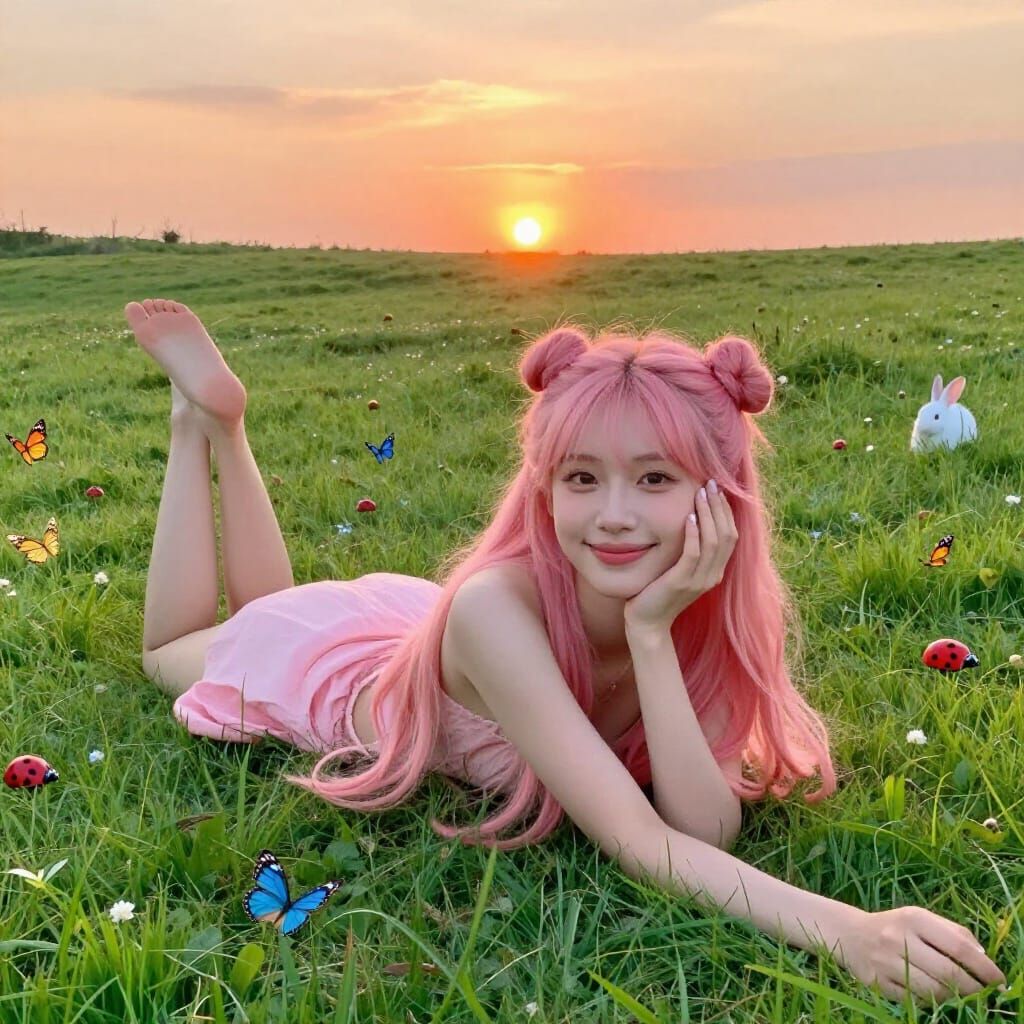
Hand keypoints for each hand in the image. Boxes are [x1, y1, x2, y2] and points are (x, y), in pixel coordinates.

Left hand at [623, 479, 737, 634]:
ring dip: (708, 514)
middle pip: (727, 535)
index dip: (726, 511)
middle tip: (711, 483)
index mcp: (716, 571)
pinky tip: (689, 517)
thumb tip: (690, 519)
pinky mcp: (682, 583)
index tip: (718, 489)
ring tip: (701, 493)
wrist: (647, 623)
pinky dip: (694, 534)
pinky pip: (693, 554)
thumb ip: (690, 550)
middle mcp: (713, 576)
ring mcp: (699, 581)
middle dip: (720, 506)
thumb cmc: (659, 592)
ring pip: (713, 542)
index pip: (731, 536)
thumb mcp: (680, 569)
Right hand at [834, 906, 1006, 1002]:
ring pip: (933, 991)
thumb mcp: (921, 919)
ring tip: (961, 996)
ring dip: (954, 998)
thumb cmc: (896, 926)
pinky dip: (929, 1002)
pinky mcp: (877, 982)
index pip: (958, 946)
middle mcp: (898, 937)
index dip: (984, 968)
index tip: (1000, 981)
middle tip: (986, 996)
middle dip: (974, 989)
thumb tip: (983, 957)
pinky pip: (914, 1000)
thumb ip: (953, 932)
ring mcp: (885, 961)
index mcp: (913, 918)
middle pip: (948, 973)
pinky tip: (933, 996)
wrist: (850, 935)